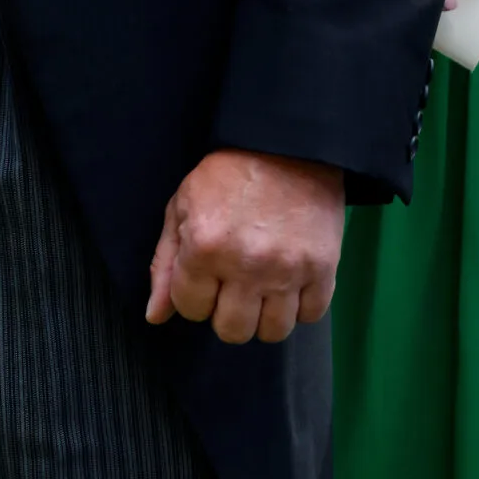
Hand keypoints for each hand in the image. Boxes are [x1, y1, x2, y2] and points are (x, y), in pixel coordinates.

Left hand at [146, 147, 343, 344]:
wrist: (284, 146)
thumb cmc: (225, 175)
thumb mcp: (181, 208)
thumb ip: (165, 265)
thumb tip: (154, 317)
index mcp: (205, 248)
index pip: (191, 309)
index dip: (193, 295)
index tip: (203, 276)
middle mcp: (247, 265)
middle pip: (232, 331)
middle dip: (225, 313)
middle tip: (231, 285)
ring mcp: (289, 270)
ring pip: (273, 333)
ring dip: (262, 316)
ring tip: (260, 287)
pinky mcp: (324, 269)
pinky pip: (310, 316)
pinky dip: (298, 307)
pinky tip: (288, 283)